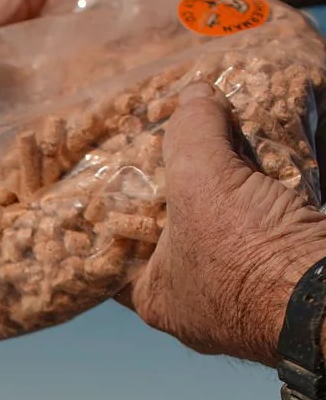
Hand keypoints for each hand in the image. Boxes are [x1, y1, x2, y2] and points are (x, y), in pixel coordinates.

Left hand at [119, 81, 325, 365]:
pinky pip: (264, 234)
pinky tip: (265, 166)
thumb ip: (191, 133)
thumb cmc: (246, 251)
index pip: (119, 256)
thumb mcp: (201, 179)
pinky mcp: (282, 279)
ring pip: (225, 233)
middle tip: (174, 152)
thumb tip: (194, 94)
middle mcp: (195, 304)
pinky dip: (264, 202)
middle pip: (175, 237)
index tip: (118, 178)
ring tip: (223, 148)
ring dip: (227, 194)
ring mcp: (242, 296)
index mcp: (158, 298)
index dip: (117, 214)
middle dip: (177, 194)